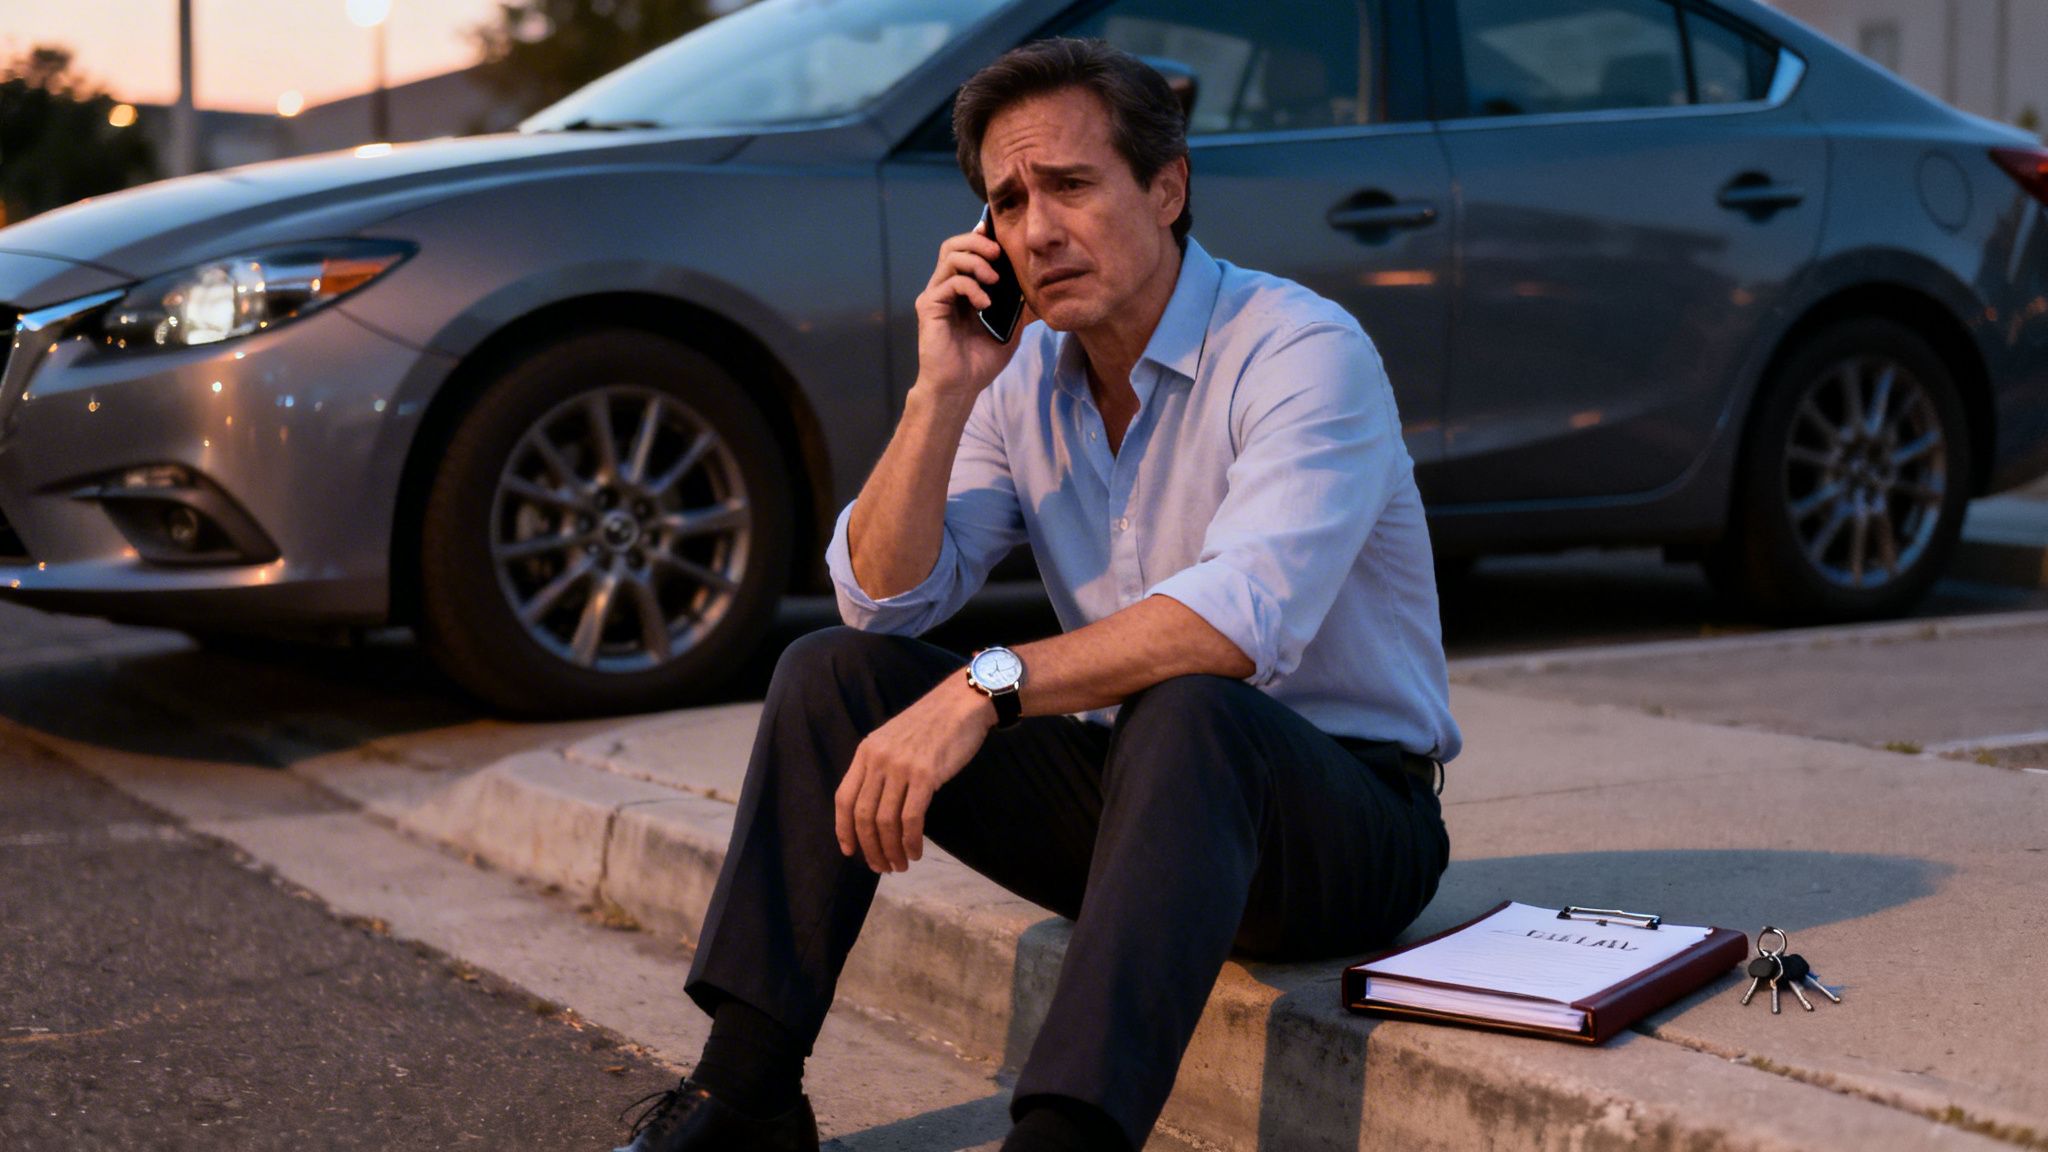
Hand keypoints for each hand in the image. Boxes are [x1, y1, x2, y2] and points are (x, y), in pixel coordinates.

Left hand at [835, 674, 993, 872]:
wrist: (962, 703)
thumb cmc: (932, 724)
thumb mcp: (893, 740)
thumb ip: (881, 767)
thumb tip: (875, 809)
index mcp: (866, 752)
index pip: (844, 798)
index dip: (844, 829)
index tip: (850, 852)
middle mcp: (878, 760)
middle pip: (863, 816)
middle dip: (870, 848)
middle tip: (882, 867)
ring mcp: (901, 767)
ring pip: (886, 821)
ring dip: (892, 850)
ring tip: (900, 865)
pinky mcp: (926, 775)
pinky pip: (911, 818)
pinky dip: (911, 841)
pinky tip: (916, 852)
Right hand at [911, 224, 1035, 403]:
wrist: (960, 388)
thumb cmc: (980, 363)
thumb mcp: (1009, 330)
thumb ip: (1017, 306)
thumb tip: (1038, 287)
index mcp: (963, 289)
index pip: (968, 251)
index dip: (982, 238)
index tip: (1001, 234)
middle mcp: (946, 287)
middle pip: (954, 245)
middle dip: (978, 242)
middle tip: (998, 253)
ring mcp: (935, 295)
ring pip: (950, 256)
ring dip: (976, 261)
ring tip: (994, 279)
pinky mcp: (929, 306)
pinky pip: (950, 282)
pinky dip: (970, 287)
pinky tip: (985, 303)